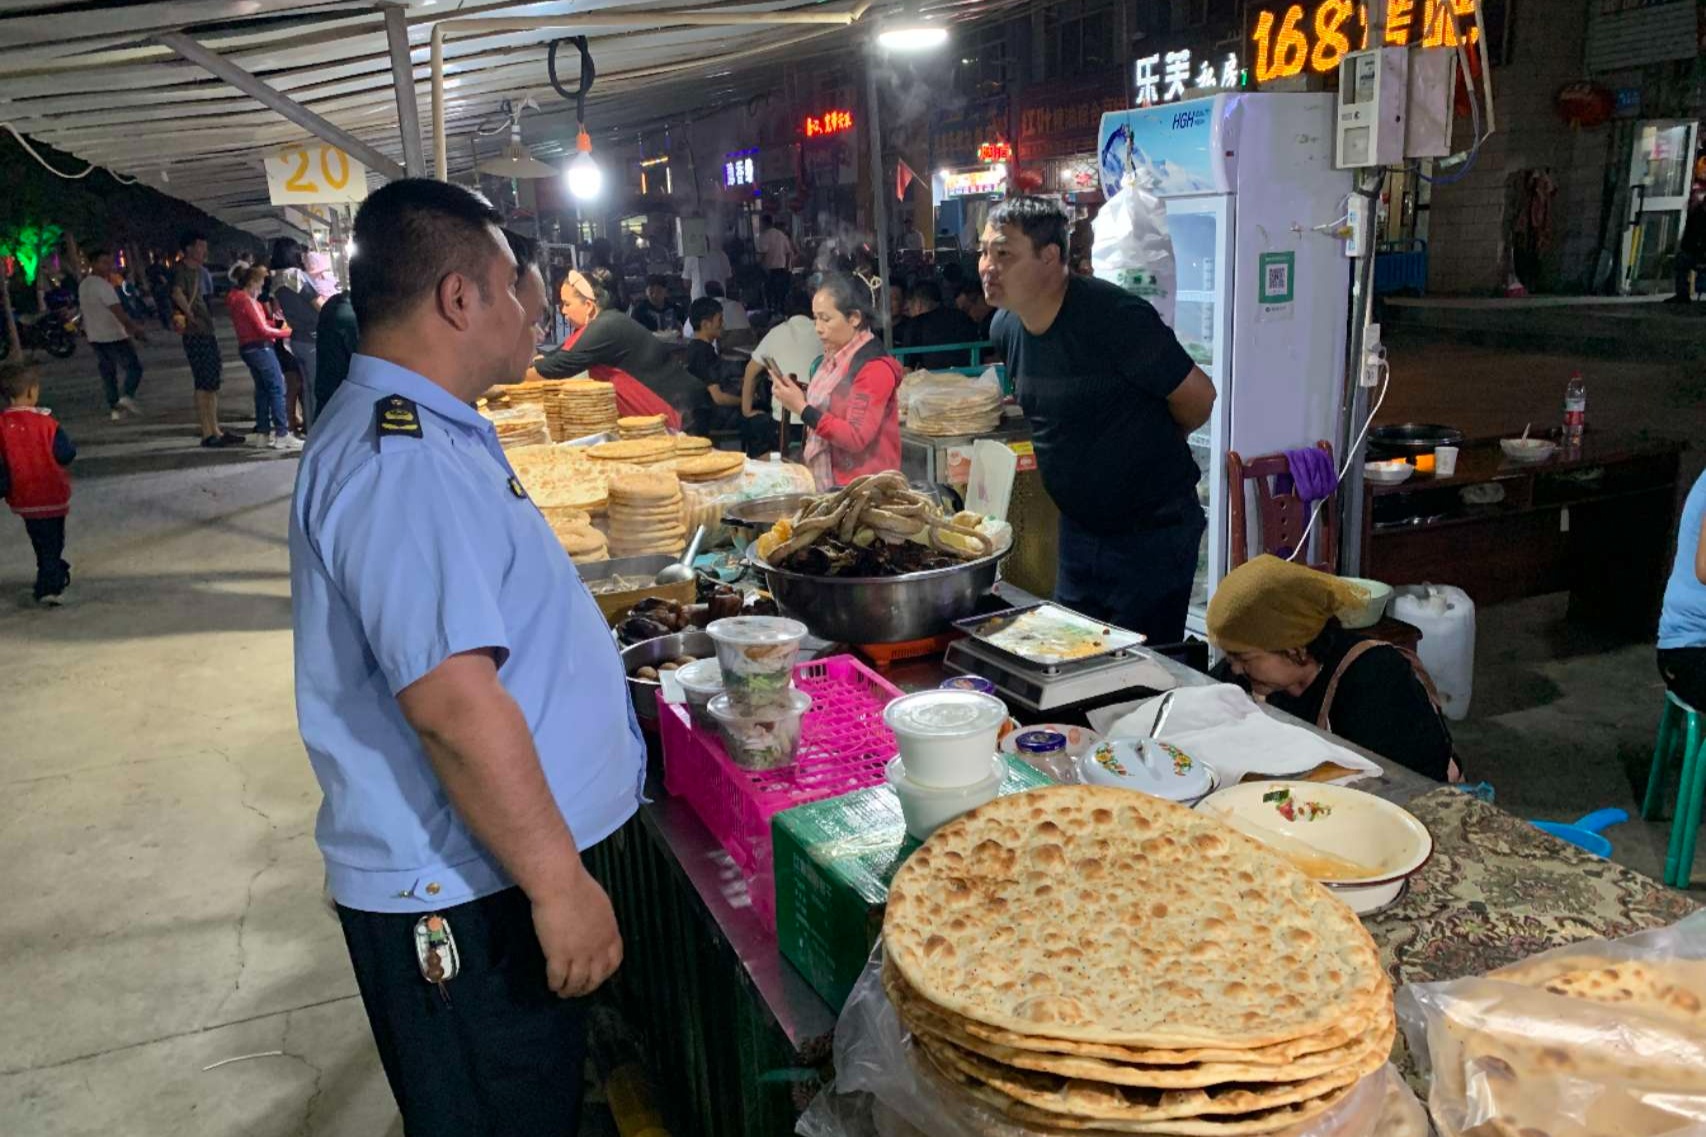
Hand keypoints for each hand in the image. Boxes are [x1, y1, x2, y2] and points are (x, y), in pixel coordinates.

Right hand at [532, 870, 622, 997]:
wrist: (560, 885)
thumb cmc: (578, 887)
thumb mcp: (600, 905)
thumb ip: (601, 922)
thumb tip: (596, 929)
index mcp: (610, 934)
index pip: (614, 961)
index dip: (605, 973)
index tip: (597, 976)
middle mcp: (598, 948)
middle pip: (596, 977)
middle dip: (587, 987)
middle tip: (577, 990)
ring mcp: (578, 954)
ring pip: (576, 982)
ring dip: (569, 990)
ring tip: (562, 992)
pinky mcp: (558, 956)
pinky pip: (557, 978)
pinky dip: (555, 984)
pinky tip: (552, 985)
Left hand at [773, 372, 806, 414]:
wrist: (800, 408)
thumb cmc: (798, 398)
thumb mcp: (794, 387)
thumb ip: (788, 381)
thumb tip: (784, 376)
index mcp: (782, 390)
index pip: (776, 381)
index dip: (772, 375)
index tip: (770, 371)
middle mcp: (779, 395)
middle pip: (773, 388)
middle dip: (774, 383)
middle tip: (778, 380)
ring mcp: (780, 400)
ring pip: (775, 393)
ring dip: (776, 389)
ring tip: (781, 386)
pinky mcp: (782, 403)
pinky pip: (778, 397)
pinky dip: (779, 393)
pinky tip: (784, 393)